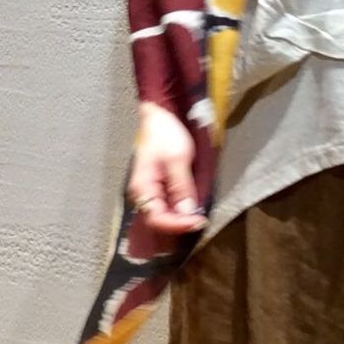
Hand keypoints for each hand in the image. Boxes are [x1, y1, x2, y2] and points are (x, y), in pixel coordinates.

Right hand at [127, 103, 206, 236]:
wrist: (159, 117)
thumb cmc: (165, 134)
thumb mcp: (177, 158)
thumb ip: (181, 186)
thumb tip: (187, 212)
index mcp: (142, 187)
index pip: (156, 218)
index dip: (177, 225)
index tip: (199, 221)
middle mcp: (142, 194)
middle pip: (158, 221)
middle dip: (180, 225)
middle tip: (201, 221)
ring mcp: (149, 192)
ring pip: (162, 216)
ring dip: (180, 220)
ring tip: (198, 218)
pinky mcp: (158, 189)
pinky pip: (166, 207)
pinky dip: (179, 212)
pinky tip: (191, 210)